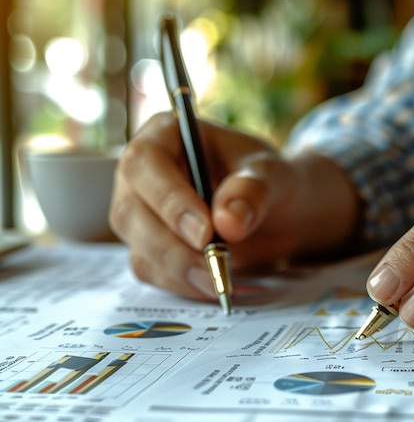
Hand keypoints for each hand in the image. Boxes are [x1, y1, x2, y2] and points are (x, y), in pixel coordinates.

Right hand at [109, 113, 358, 299]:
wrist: (276, 211)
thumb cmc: (267, 180)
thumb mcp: (272, 175)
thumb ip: (253, 191)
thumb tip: (228, 222)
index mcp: (164, 136)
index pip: (145, 164)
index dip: (169, 201)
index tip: (204, 233)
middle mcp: (141, 175)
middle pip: (130, 213)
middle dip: (173, 248)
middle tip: (215, 268)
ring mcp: (141, 215)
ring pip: (140, 249)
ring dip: (180, 272)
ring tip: (222, 281)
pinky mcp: (149, 248)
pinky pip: (154, 273)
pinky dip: (184, 285)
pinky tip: (216, 286)